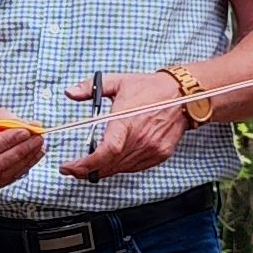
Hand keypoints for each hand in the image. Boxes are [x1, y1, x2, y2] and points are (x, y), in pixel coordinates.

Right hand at [0, 113, 46, 193]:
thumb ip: (14, 123)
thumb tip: (36, 126)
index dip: (8, 141)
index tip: (26, 132)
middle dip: (21, 151)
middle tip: (37, 139)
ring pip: (4, 174)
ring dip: (25, 161)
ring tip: (38, 148)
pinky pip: (7, 179)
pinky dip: (23, 168)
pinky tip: (33, 157)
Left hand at [59, 70, 188, 182]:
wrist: (183, 95)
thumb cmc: (150, 88)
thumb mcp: (118, 82)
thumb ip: (90, 88)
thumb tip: (70, 93)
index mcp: (127, 121)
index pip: (106, 151)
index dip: (86, 164)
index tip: (69, 167)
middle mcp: (140, 139)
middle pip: (109, 164)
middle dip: (87, 170)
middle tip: (73, 169)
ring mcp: (152, 149)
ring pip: (121, 169)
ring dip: (103, 170)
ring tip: (89, 166)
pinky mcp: (160, 154)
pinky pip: (135, 168)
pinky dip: (121, 167)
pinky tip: (112, 161)